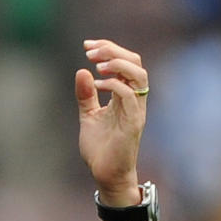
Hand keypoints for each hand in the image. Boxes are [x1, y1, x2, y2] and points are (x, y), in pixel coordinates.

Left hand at [75, 39, 147, 205]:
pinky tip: (97, 85)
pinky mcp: (133, 123)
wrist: (105, 174)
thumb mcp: (88, 116)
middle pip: (135, 62)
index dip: (109, 49)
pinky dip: (114, 85)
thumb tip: (82, 71)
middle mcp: (134, 99)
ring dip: (117, 64)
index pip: (126, 62)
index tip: (88, 45)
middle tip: (90, 51)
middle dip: (112, 51)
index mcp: (126, 95)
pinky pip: (130, 96)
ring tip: (97, 65)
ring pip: (138, 75)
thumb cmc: (101, 148)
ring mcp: (135, 110)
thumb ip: (86, 96)